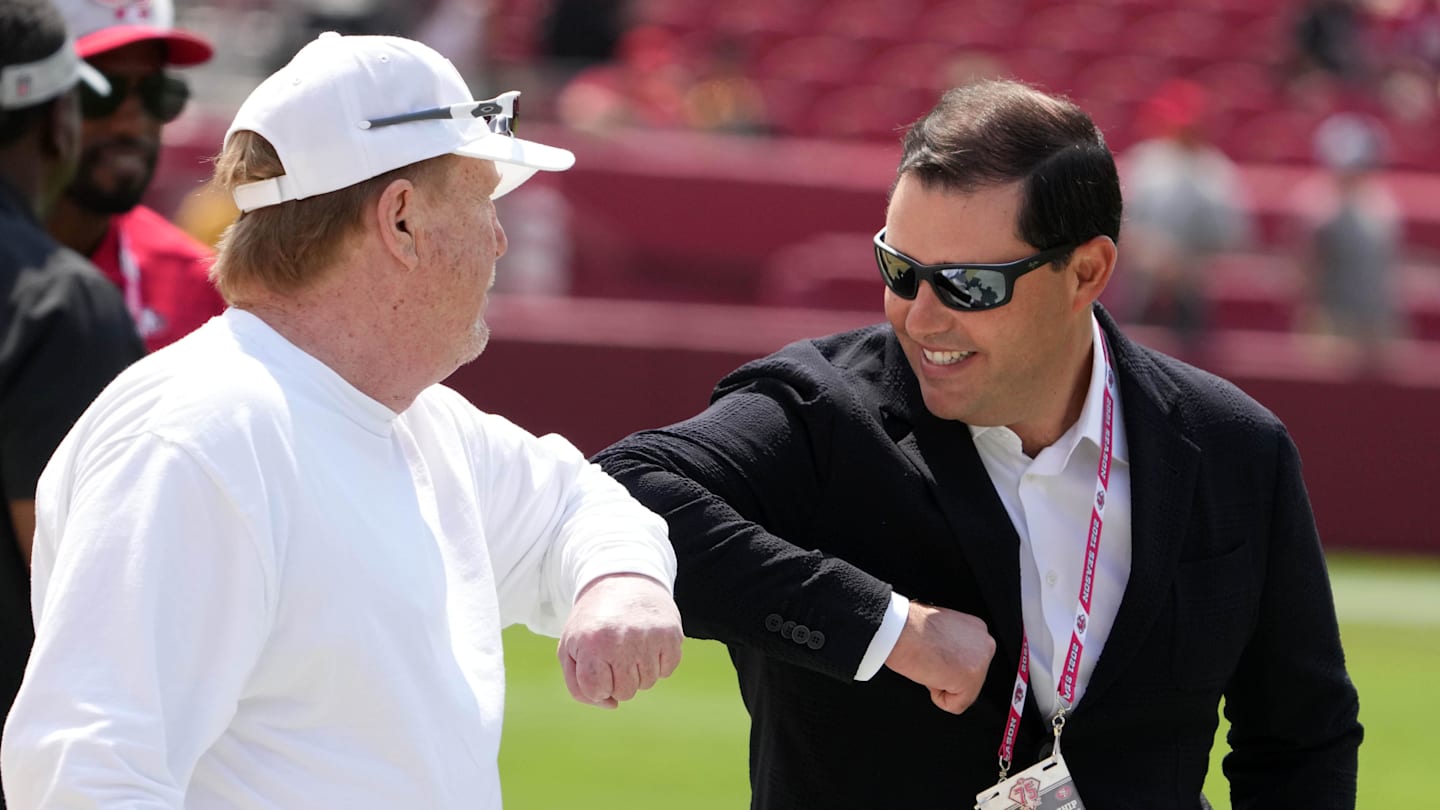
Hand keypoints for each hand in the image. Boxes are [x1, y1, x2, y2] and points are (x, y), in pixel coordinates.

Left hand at [558, 573, 682, 708]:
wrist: (624, 580)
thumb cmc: (594, 621)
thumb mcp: (571, 647)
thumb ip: (578, 685)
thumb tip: (612, 704)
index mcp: (591, 643)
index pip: (596, 691)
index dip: (597, 685)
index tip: (596, 667)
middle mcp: (620, 640)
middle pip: (625, 692)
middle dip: (618, 680)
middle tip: (614, 654)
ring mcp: (649, 637)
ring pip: (647, 684)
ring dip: (638, 671)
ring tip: (630, 645)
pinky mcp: (671, 634)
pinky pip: (667, 671)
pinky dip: (658, 662)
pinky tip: (648, 642)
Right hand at [884, 601, 994, 713]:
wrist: (899, 629)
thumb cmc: (909, 628)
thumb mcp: (941, 632)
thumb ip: (954, 647)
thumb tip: (950, 663)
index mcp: (977, 629)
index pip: (967, 663)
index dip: (944, 663)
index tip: (932, 652)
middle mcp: (986, 643)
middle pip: (968, 680)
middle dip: (946, 675)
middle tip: (930, 658)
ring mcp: (981, 662)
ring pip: (962, 693)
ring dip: (941, 682)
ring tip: (930, 662)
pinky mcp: (971, 679)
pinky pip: (954, 705)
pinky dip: (937, 697)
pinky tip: (931, 671)